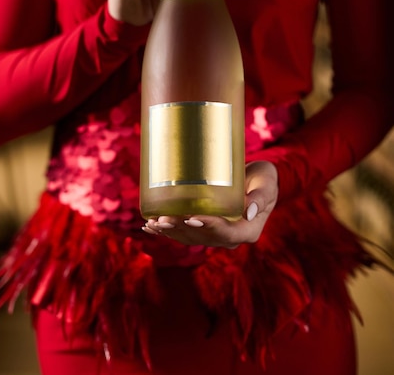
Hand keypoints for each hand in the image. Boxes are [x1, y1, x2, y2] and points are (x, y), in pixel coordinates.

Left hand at [142, 160, 277, 247]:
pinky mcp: (205, 227)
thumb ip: (261, 196)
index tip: (191, 217)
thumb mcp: (267, 184)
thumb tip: (251, 212)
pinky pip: (185, 233)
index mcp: (248, 231)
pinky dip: (168, 231)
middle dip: (182, 229)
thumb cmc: (264, 179)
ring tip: (152, 224)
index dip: (208, 227)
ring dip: (171, 232)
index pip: (226, 234)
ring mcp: (217, 234)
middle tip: (163, 219)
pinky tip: (150, 228)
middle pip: (203, 237)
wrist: (258, 180)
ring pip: (191, 237)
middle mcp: (231, 238)